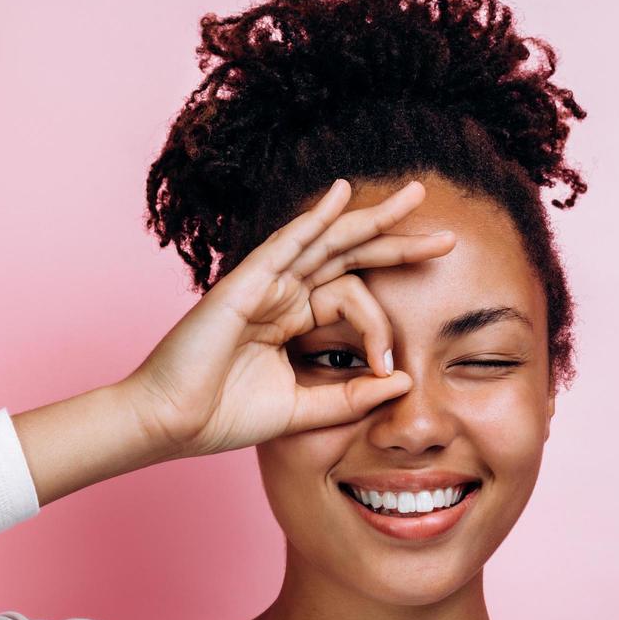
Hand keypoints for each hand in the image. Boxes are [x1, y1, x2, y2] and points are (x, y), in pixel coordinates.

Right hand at [123, 178, 455, 460]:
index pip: (354, 299)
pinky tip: (340, 195)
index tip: (389, 368)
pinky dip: (313, 218)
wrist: (172, 424)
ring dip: (371, 218)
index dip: (381, 329)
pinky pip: (285, 244)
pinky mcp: (243, 285)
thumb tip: (402, 381)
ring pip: (327, 240)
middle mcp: (281, 294)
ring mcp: (263, 284)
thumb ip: (350, 397)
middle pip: (350, 255)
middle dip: (398, 241)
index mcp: (293, 319)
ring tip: (415, 198)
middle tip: (446, 236)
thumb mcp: (304, 410)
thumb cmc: (224, 416)